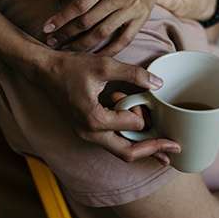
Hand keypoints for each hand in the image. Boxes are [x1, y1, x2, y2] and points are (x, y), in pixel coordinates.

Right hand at [25, 44, 180, 164]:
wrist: (44, 70)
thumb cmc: (70, 67)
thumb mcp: (104, 65)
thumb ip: (133, 74)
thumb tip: (158, 83)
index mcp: (94, 119)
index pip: (132, 125)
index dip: (143, 113)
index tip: (146, 99)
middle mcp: (89, 133)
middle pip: (127, 152)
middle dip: (152, 150)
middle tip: (174, 148)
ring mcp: (85, 133)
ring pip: (119, 149)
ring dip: (140, 146)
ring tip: (160, 145)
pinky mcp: (84, 128)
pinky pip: (110, 141)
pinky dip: (126, 138)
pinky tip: (138, 132)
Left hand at [42, 0, 167, 55]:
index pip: (79, 5)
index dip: (61, 18)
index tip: (46, 28)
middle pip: (88, 21)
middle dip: (66, 34)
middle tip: (52, 42)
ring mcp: (132, 9)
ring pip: (102, 33)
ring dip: (82, 45)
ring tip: (66, 50)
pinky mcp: (141, 19)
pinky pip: (123, 40)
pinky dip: (108, 51)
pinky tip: (93, 56)